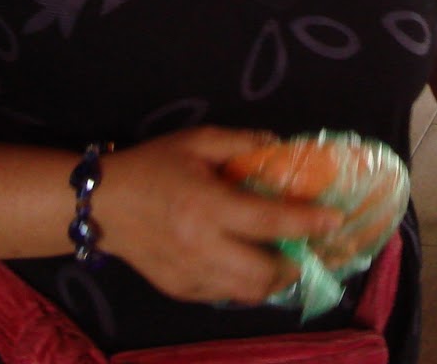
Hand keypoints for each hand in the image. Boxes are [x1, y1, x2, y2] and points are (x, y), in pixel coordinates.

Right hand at [95, 127, 344, 305]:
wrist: (102, 204)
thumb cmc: (153, 166)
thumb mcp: (197, 141)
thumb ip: (241, 143)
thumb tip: (279, 147)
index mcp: (208, 205)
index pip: (270, 221)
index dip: (307, 221)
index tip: (334, 219)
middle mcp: (202, 246)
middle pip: (264, 272)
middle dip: (295, 263)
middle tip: (306, 246)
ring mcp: (190, 274)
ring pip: (247, 293)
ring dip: (273, 280)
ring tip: (282, 261)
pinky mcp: (180, 290)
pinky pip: (224, 296)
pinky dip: (243, 285)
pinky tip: (245, 264)